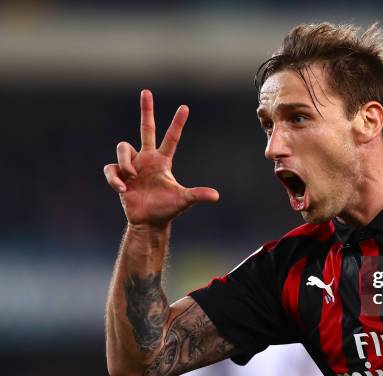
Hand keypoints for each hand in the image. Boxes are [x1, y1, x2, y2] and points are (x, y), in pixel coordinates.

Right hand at [104, 90, 218, 226]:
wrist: (148, 222)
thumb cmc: (166, 209)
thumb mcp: (183, 200)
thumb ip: (197, 195)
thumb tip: (216, 196)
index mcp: (162, 161)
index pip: (172, 138)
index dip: (177, 123)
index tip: (185, 107)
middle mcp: (147, 158)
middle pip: (146, 128)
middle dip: (146, 110)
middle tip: (146, 91)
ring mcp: (132, 165)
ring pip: (123, 148)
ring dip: (125, 162)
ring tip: (132, 178)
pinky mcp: (119, 175)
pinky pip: (111, 168)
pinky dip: (115, 178)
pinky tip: (122, 188)